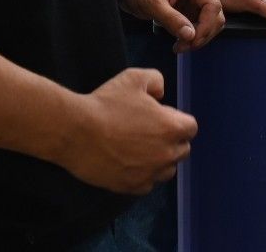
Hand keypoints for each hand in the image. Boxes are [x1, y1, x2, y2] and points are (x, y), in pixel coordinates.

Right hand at [59, 68, 197, 194]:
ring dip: (160, 161)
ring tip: (140, 151)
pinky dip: (142, 176)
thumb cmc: (106, 103)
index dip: (176, 121)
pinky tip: (129, 165)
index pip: (190, 128)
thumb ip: (156, 80)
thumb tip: (160, 94)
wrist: (75, 132)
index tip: (160, 117)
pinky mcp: (130, 187)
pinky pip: (147, 185)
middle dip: (171, 141)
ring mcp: (149, 173)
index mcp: (172, 128)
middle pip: (182, 150)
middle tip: (149, 133)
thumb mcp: (135, 78)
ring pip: (167, 171)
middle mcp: (166, 154)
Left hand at [112, 0, 224, 52]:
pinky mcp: (193, 7)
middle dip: (202, 34)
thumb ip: (172, 20)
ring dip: (198, 37)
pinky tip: (180, 41)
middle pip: (216, 15)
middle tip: (184, 47)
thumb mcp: (153, 4)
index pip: (213, 6)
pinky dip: (193, 36)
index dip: (206, 27)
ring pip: (211, 22)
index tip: (192, 42)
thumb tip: (191, 36)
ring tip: (180, 46)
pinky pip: (201, 25)